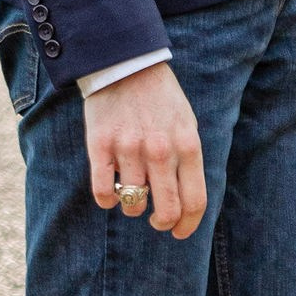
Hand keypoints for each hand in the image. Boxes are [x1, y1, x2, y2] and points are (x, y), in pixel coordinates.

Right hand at [85, 61, 206, 236]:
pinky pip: (103, 192)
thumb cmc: (160, 98)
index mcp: (188, 145)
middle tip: (156, 220)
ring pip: (133, 203)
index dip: (188, 225)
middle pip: (167, 210)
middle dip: (162, 222)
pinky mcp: (101, 146)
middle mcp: (161, 150)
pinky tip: (111, 191)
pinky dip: (107, 200)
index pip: (195, 201)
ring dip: (133, 206)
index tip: (180, 232)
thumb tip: (186, 201)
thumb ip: (188, 159)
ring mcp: (130, 149)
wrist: (126, 63)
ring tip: (132, 192)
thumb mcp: (186, 124)